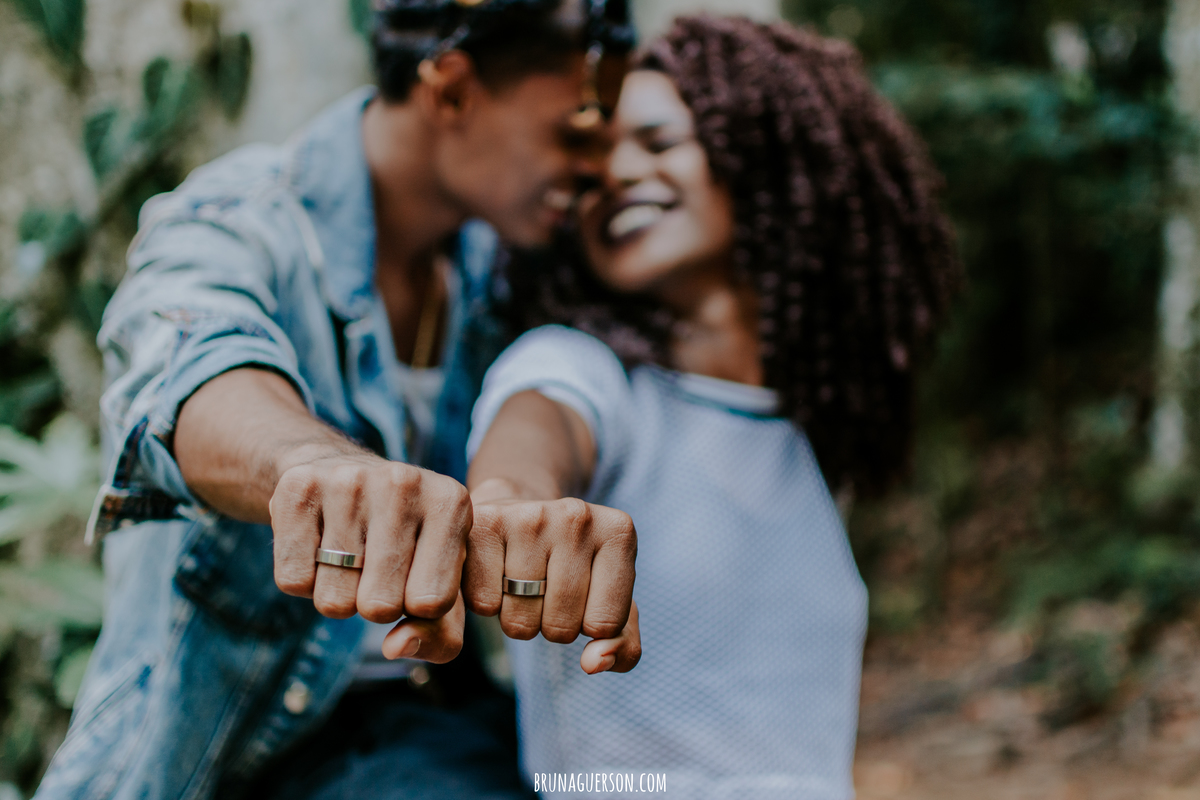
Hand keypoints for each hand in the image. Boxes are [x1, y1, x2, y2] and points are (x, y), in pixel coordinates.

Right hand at [269, 452, 471, 663]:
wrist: (343, 474)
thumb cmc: (406, 546)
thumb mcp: (440, 586)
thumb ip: (439, 636)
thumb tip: (396, 648)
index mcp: (451, 503)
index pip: (432, 604)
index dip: (416, 609)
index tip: (415, 578)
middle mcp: (404, 483)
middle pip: (380, 606)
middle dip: (375, 605)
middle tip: (376, 568)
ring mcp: (349, 481)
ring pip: (333, 600)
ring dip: (338, 595)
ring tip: (349, 554)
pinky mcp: (299, 487)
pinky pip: (293, 581)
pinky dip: (303, 580)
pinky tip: (318, 543)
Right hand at [464, 479, 640, 672]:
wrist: (518, 513)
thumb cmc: (571, 566)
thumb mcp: (609, 601)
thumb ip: (622, 644)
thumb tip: (594, 664)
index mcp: (618, 532)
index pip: (605, 625)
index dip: (588, 626)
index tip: (582, 595)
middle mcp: (577, 516)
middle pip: (561, 625)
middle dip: (550, 624)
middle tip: (545, 588)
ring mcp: (529, 516)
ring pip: (519, 620)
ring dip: (517, 618)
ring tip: (519, 581)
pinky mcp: (485, 523)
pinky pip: (484, 604)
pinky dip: (487, 603)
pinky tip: (494, 572)